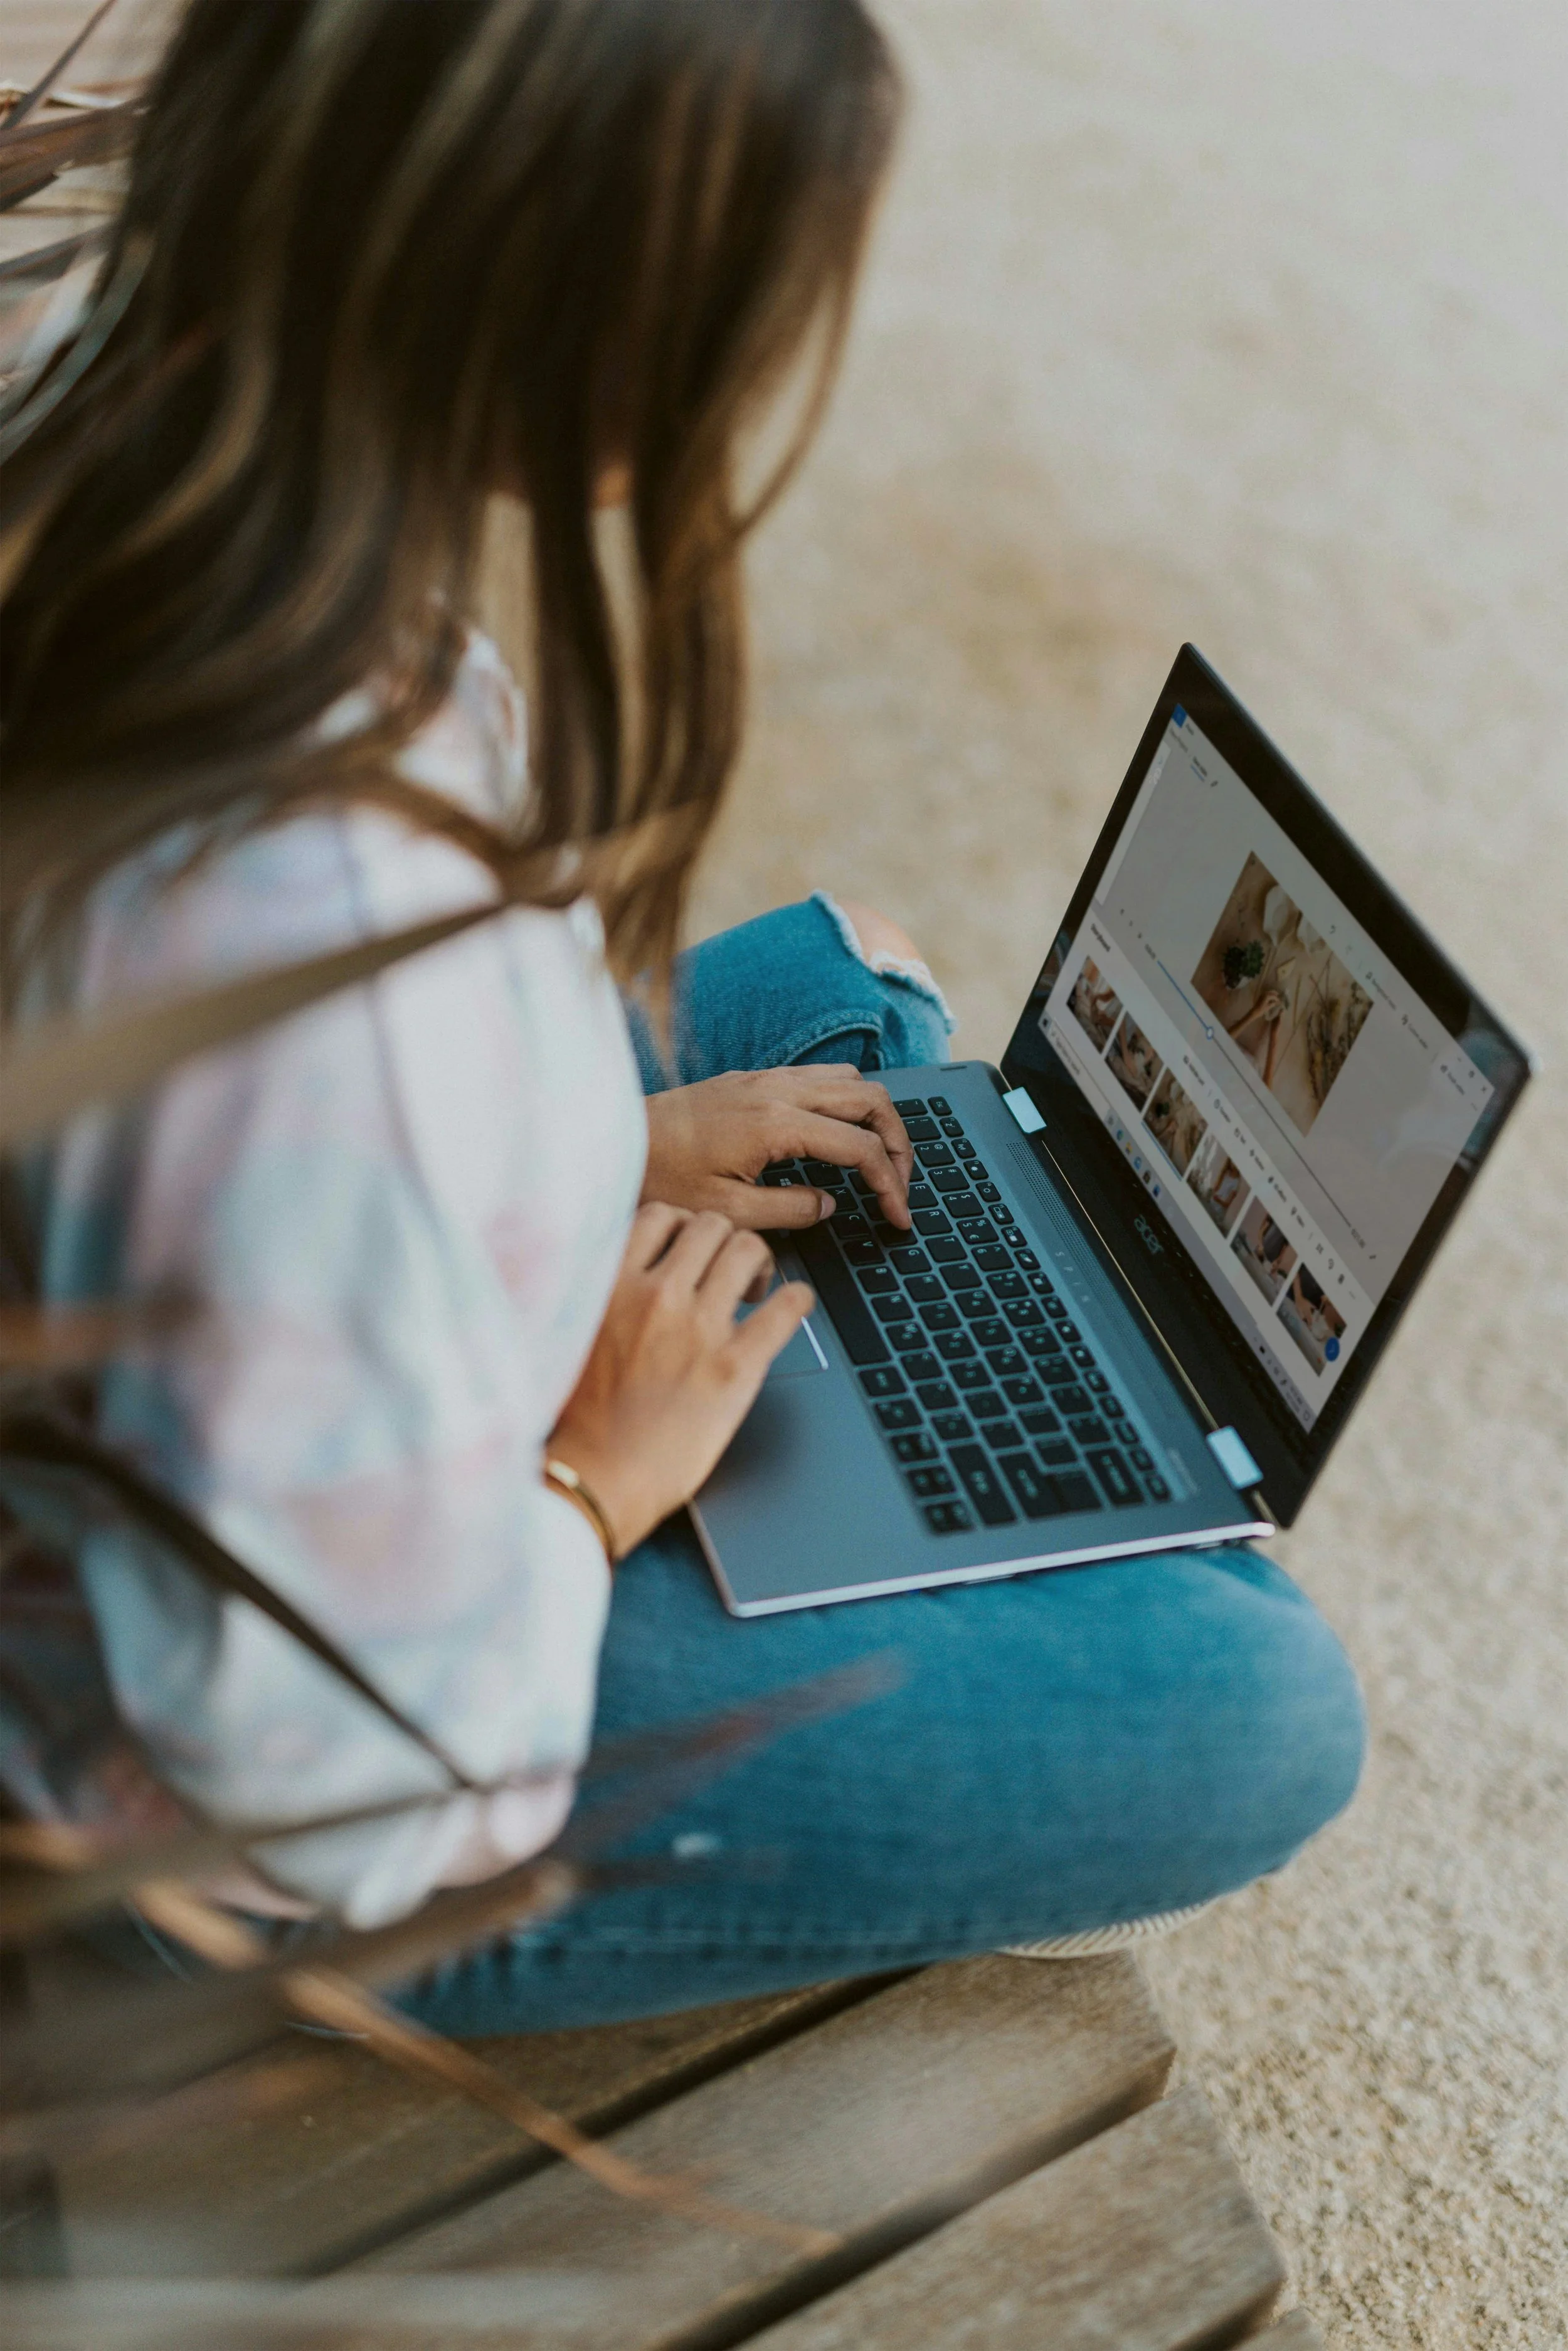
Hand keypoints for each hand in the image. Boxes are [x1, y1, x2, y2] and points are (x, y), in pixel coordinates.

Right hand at [549, 1203, 811, 1555]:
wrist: (596, 1480)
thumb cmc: (579, 1420)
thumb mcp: (575, 1334)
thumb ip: (602, 1295)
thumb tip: (631, 1272)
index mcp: (612, 1285)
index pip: (660, 1216)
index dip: (683, 1227)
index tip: (691, 1248)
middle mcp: (657, 1296)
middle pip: (710, 1225)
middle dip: (724, 1241)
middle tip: (729, 1271)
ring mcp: (699, 1328)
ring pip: (749, 1250)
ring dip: (760, 1262)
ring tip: (757, 1288)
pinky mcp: (735, 1367)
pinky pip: (785, 1308)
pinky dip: (797, 1299)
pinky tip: (795, 1304)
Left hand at [641, 1067, 914, 1232]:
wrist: (612, 1142)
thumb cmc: (659, 1179)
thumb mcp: (727, 1212)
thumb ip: (789, 1210)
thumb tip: (830, 1205)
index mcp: (776, 1123)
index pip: (860, 1147)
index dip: (890, 1183)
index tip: (898, 1216)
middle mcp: (776, 1090)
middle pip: (870, 1099)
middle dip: (898, 1143)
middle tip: (901, 1184)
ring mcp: (764, 1078)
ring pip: (849, 1080)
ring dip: (874, 1117)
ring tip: (878, 1159)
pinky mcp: (751, 1079)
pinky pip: (818, 1077)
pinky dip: (845, 1103)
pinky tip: (837, 1136)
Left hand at [1256, 989, 1284, 1022]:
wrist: (1254, 1011)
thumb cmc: (1262, 1010)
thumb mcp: (1268, 1007)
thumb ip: (1273, 1003)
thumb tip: (1277, 1002)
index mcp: (1267, 996)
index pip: (1274, 996)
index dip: (1277, 998)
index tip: (1279, 1001)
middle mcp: (1264, 994)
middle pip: (1271, 992)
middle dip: (1275, 993)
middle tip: (1278, 995)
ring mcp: (1262, 995)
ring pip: (1268, 992)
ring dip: (1272, 993)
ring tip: (1275, 996)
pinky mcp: (1260, 996)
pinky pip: (1265, 993)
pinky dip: (1268, 994)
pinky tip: (1270, 997)